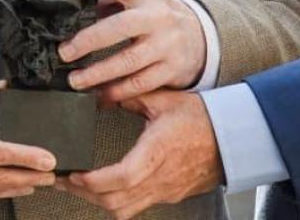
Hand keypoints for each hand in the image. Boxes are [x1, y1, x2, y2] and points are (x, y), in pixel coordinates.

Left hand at [59, 0, 205, 101]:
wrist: (199, 36)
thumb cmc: (155, 15)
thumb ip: (110, 0)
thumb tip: (72, 7)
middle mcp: (158, 16)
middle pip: (120, 27)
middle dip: (88, 41)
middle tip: (64, 53)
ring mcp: (167, 43)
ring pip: (128, 61)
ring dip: (98, 73)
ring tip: (76, 80)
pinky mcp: (172, 68)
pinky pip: (140, 83)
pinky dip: (117, 91)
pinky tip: (101, 94)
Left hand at [60, 91, 222, 219]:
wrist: (234, 138)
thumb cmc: (202, 118)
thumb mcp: (164, 99)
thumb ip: (131, 96)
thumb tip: (103, 91)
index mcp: (157, 151)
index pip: (121, 178)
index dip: (93, 182)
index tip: (74, 174)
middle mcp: (160, 177)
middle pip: (116, 201)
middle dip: (85, 194)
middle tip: (65, 179)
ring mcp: (165, 190)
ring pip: (124, 210)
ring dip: (99, 201)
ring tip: (81, 185)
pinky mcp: (169, 195)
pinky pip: (137, 206)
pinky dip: (117, 200)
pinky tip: (107, 187)